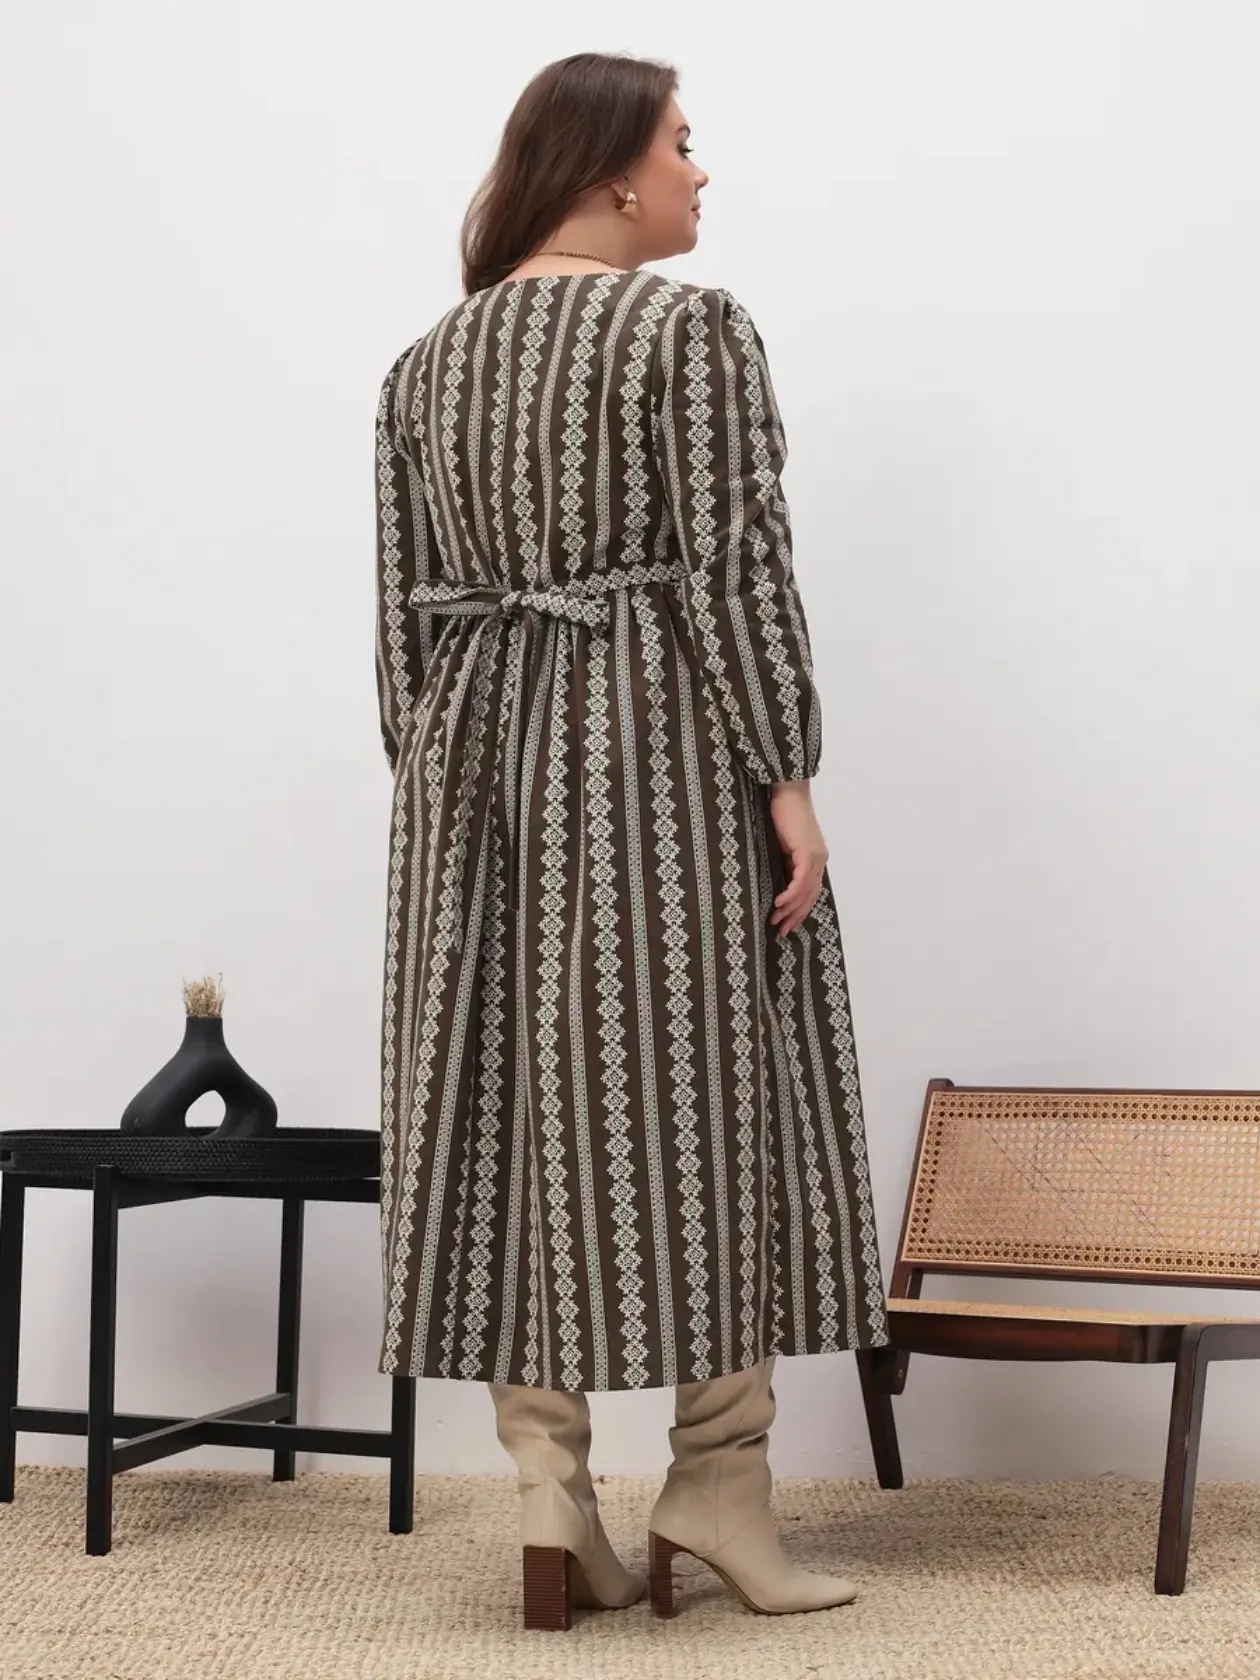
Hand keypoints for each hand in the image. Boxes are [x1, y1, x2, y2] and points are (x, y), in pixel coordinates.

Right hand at [767, 780, 827, 937]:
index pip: (810, 891)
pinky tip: (779, 904)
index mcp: (814, 858)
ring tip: (776, 922)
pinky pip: (800, 880)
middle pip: (810, 896)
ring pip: (806, 892)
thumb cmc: (781, 813)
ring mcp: (815, 857)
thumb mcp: (782, 844)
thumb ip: (783, 862)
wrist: (787, 792)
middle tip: (781, 931)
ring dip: (790, 909)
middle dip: (795, 916)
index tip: (787, 924)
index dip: (799, 910)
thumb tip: (775, 882)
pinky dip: (790, 894)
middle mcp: (819, 860)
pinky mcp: (807, 852)